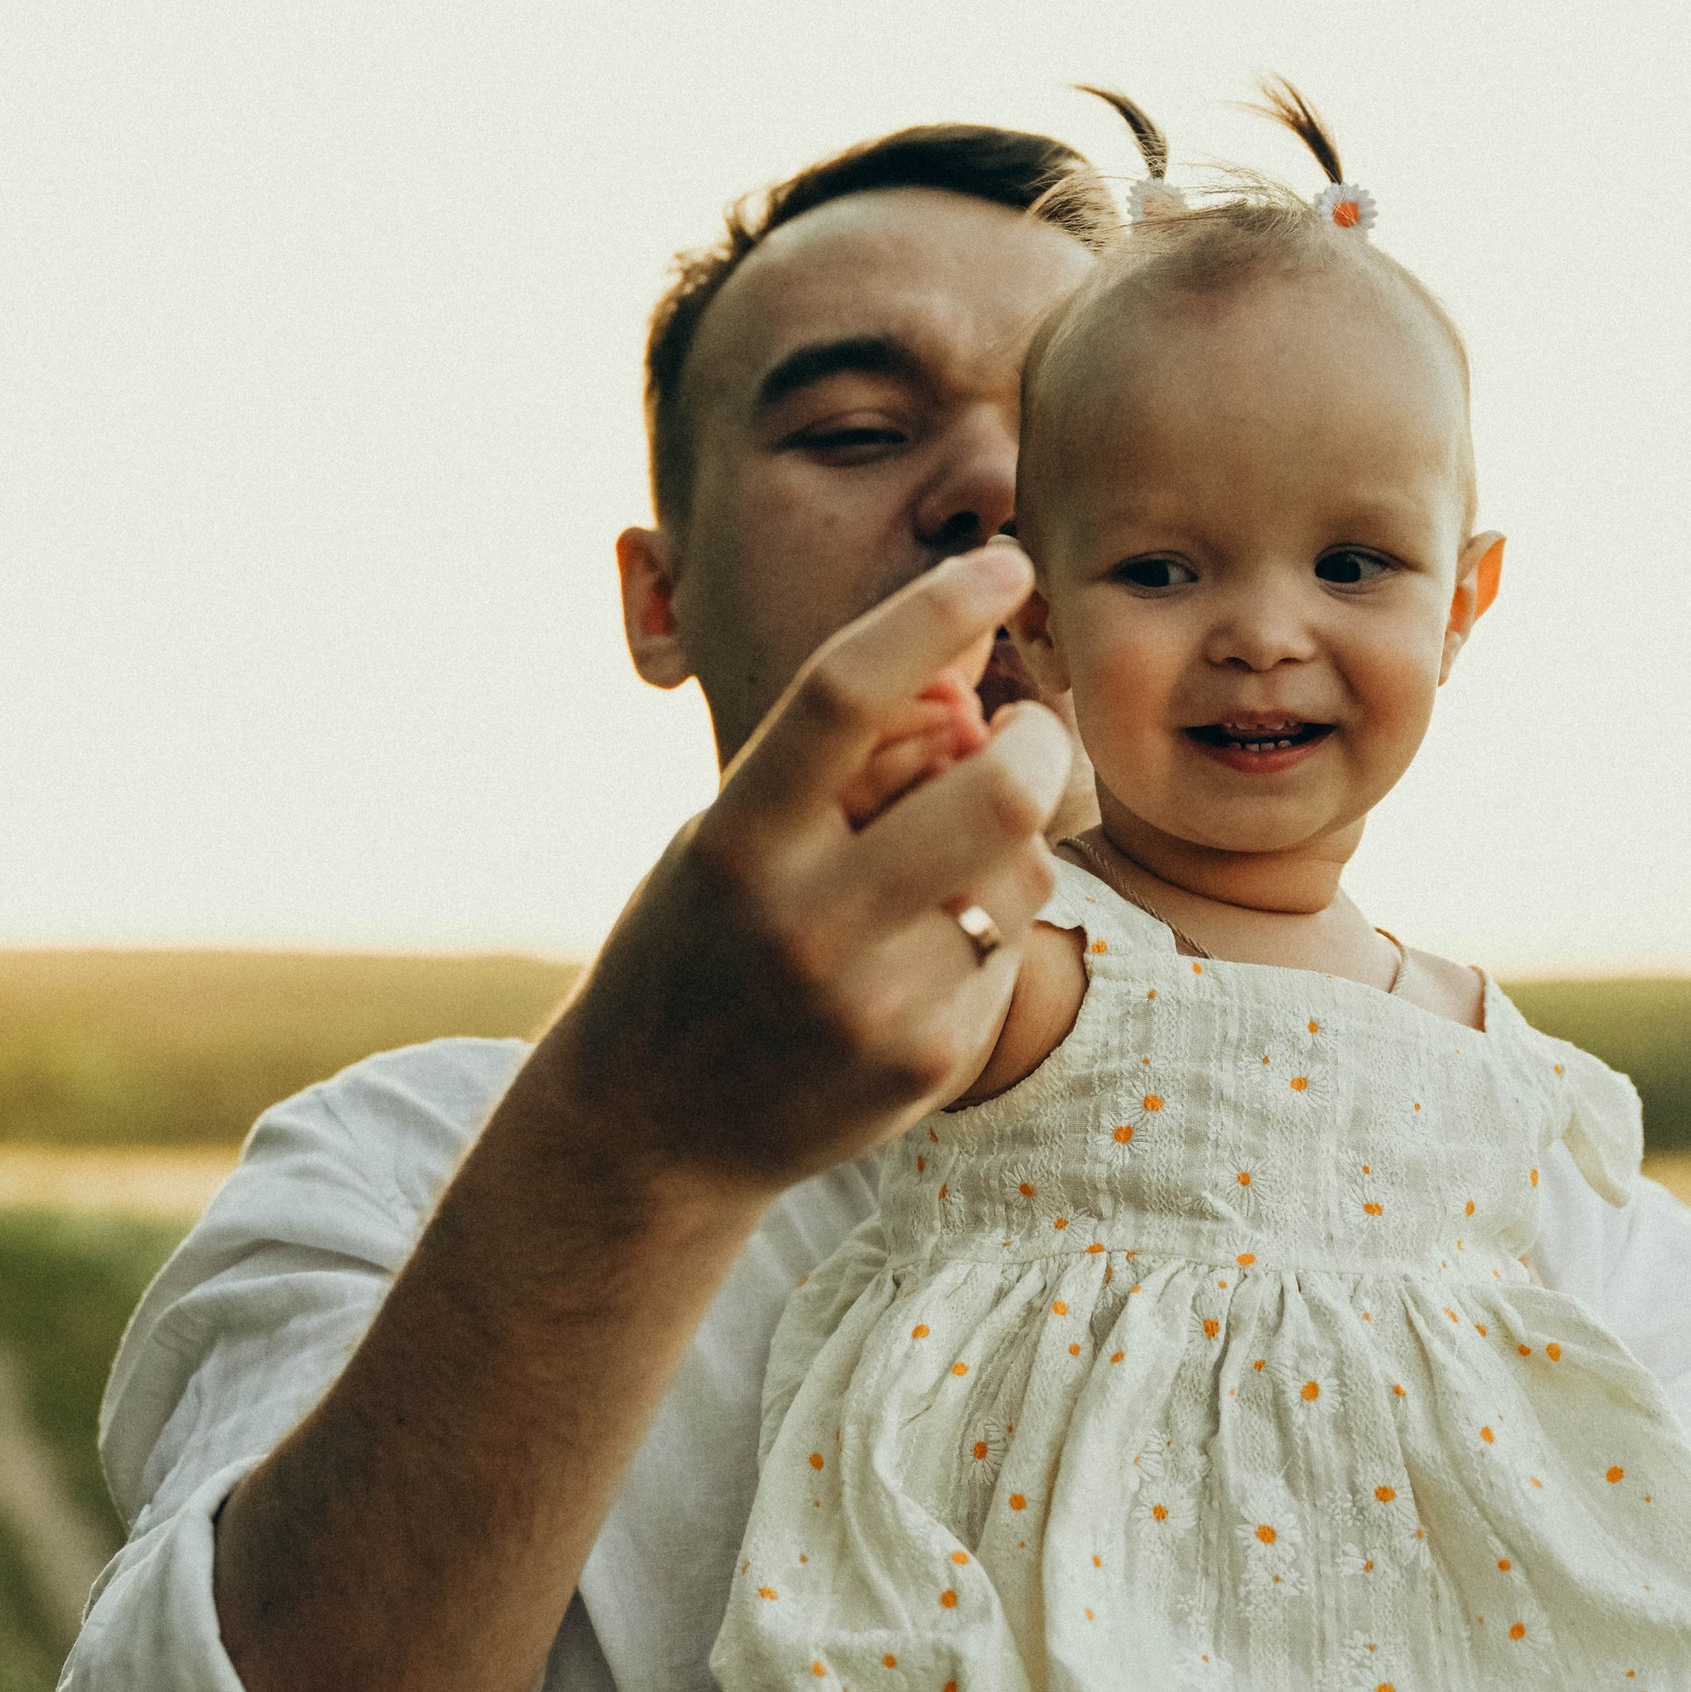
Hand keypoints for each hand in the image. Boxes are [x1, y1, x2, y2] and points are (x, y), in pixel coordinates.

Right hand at [554, 548, 1070, 1204]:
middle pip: (989, 793)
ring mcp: (871, 1003)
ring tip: (951, 862)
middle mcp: (802, 922)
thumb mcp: (728, 836)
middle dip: (1037, 740)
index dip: (936, 611)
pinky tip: (926, 952)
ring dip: (1011, 843)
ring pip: (1020, 873)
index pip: (845, 692)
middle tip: (1031, 730)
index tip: (1003, 562)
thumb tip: (969, 680)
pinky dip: (989, 926)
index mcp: (735, 841)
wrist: (653, 1129)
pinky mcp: (924, 1063)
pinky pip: (1010, 951)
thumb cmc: (699, 943)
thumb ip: (837, 768)